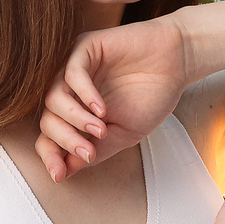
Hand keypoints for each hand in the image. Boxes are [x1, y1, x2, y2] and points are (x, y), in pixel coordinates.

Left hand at [35, 15, 190, 182]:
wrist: (176, 63)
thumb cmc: (152, 97)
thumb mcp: (123, 135)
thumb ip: (95, 151)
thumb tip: (62, 172)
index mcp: (76, 114)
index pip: (50, 137)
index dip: (50, 157)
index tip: (59, 175)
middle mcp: (69, 93)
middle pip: (47, 120)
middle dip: (65, 141)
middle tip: (87, 153)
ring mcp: (74, 70)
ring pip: (53, 98)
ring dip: (75, 120)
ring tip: (101, 130)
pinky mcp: (84, 48)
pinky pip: (72, 74)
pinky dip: (84, 95)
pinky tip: (101, 109)